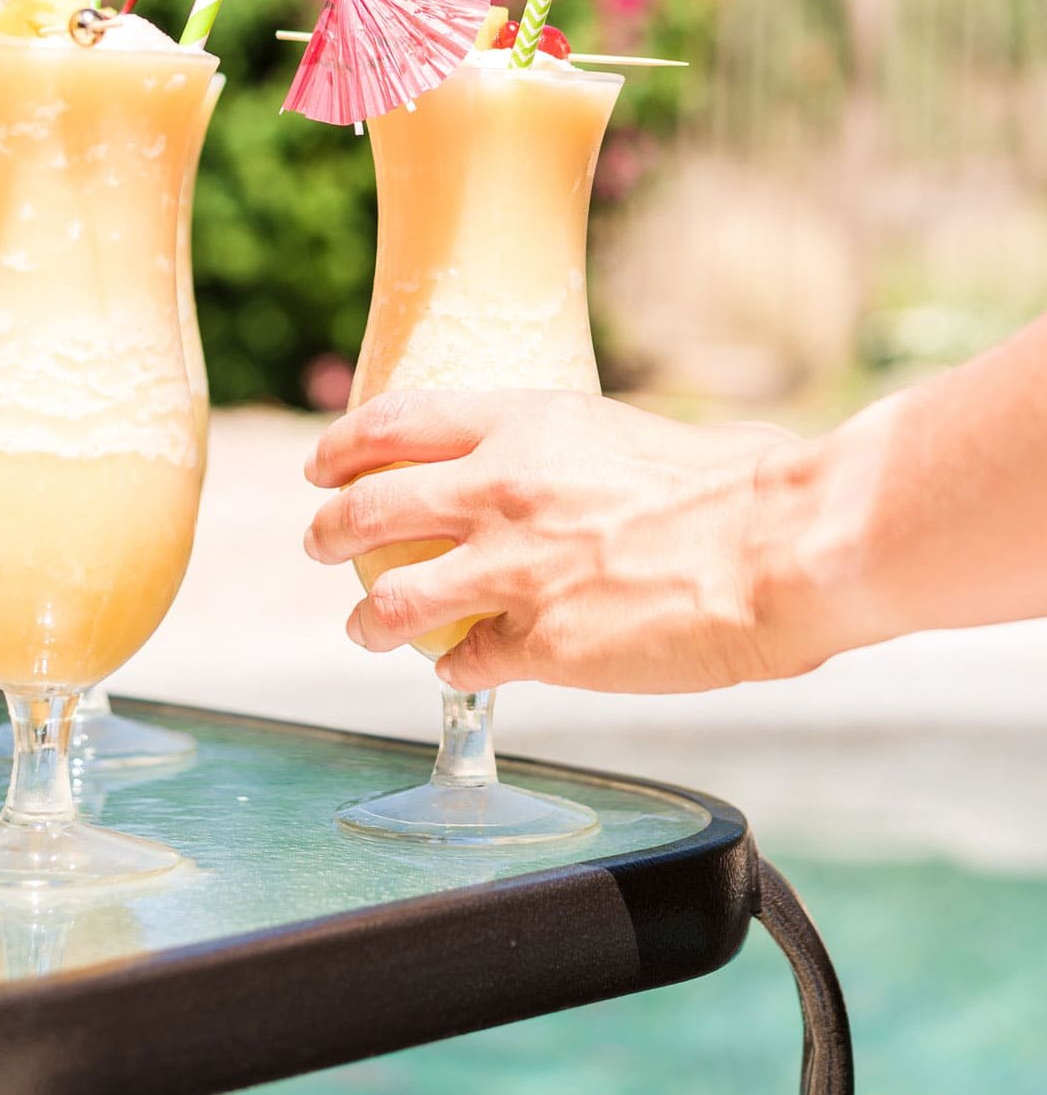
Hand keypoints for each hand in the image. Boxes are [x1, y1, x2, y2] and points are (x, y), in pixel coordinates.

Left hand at [304, 389, 824, 694]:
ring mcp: (511, 571)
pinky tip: (461, 669)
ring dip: (366, 621)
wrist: (776, 546)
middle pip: (367, 511)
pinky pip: (463, 662)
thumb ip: (565, 452)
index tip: (322, 468)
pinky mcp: (539, 645)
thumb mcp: (623, 432)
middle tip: (318, 545)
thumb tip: (553, 468)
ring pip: (390, 604)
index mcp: (522, 425)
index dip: (342, 449)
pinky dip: (454, 668)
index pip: (394, 425)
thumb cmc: (729, 482)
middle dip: (327, 533)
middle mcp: (498, 490)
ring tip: (364, 629)